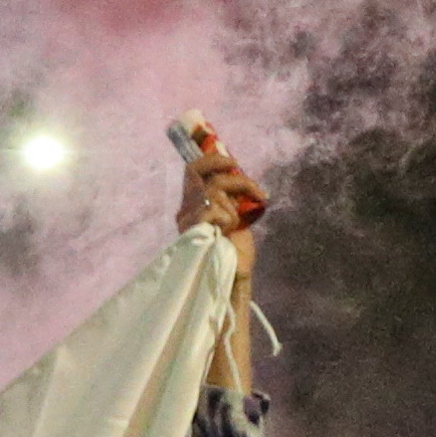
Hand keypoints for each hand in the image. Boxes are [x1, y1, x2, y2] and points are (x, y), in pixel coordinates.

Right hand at [176, 118, 266, 377]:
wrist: (234, 280)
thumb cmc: (236, 253)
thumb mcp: (236, 216)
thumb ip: (231, 197)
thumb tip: (237, 170)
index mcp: (193, 207)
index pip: (193, 170)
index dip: (210, 157)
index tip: (231, 156)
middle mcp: (185, 212)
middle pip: (197, 170)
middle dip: (220, 162)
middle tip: (239, 167)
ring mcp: (188, 220)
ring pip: (212, 186)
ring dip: (237, 190)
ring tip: (249, 206)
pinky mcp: (195, 229)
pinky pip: (213, 206)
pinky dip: (229, 212)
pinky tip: (232, 227)